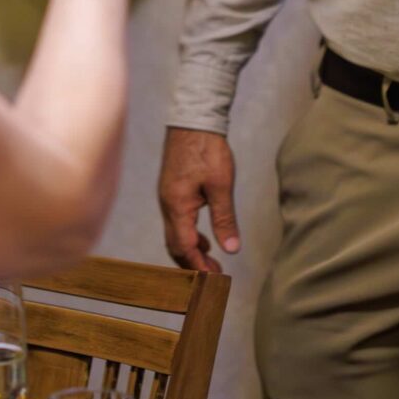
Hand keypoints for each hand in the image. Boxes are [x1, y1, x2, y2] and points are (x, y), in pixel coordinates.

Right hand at [157, 127, 238, 273]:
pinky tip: (204, 236)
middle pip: (175, 244)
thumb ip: (225, 218)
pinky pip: (176, 221)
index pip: (184, 246)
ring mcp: (167, 197)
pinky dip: (189, 234)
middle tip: (214, 275)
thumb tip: (231, 248)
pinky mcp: (172, 190)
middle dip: (193, 262)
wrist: (193, 119)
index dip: (198, 265)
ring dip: (191, 249)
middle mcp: (167, 204)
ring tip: (211, 260)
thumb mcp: (221, 185)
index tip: (214, 279)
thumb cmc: (207, 149)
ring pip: (175, 233)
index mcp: (177, 205)